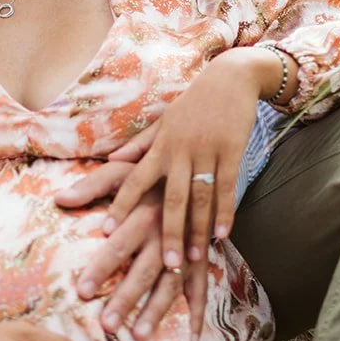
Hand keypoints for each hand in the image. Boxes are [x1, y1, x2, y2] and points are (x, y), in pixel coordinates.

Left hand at [56, 163, 206, 340]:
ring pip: (171, 284)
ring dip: (156, 311)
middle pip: (144, 270)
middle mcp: (166, 234)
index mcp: (143, 213)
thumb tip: (59, 199)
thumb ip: (91, 185)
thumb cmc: (150, 172)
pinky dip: (199, 314)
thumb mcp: (120, 170)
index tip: (83, 291)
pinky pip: (202, 288)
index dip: (101, 268)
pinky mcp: (201, 257)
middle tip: (107, 324)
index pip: (119, 245)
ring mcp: (186, 248)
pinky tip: (191, 340)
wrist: (198, 164)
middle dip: (126, 298)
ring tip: (138, 336)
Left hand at [104, 49, 277, 272]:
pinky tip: (223, 235)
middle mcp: (181, 150)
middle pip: (172, 198)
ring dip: (198, 230)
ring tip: (194, 258)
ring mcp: (207, 151)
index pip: (135, 178)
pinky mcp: (232, 151)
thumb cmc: (194, 102)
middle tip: (166, 264)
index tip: (107, 231)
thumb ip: (140, 144)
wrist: (230, 77)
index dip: (121, 205)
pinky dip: (225, 212)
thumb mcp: (163, 121)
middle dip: (169, 232)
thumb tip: (111, 159)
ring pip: (201, 197)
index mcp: (161, 145)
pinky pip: (227, 187)